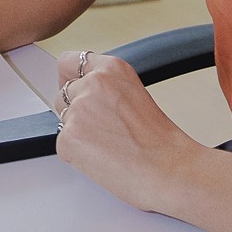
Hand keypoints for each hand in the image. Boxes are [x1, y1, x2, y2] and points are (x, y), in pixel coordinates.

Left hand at [54, 49, 193, 212]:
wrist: (170, 170)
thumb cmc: (160, 142)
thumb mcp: (135, 95)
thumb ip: (107, 88)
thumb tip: (85, 95)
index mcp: (112, 69)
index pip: (69, 62)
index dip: (70, 79)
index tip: (72, 87)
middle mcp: (92, 83)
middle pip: (63, 93)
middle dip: (75, 111)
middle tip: (102, 130)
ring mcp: (78, 109)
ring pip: (62, 120)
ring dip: (77, 133)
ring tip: (107, 145)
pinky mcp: (68, 137)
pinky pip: (62, 144)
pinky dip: (77, 155)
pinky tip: (102, 158)